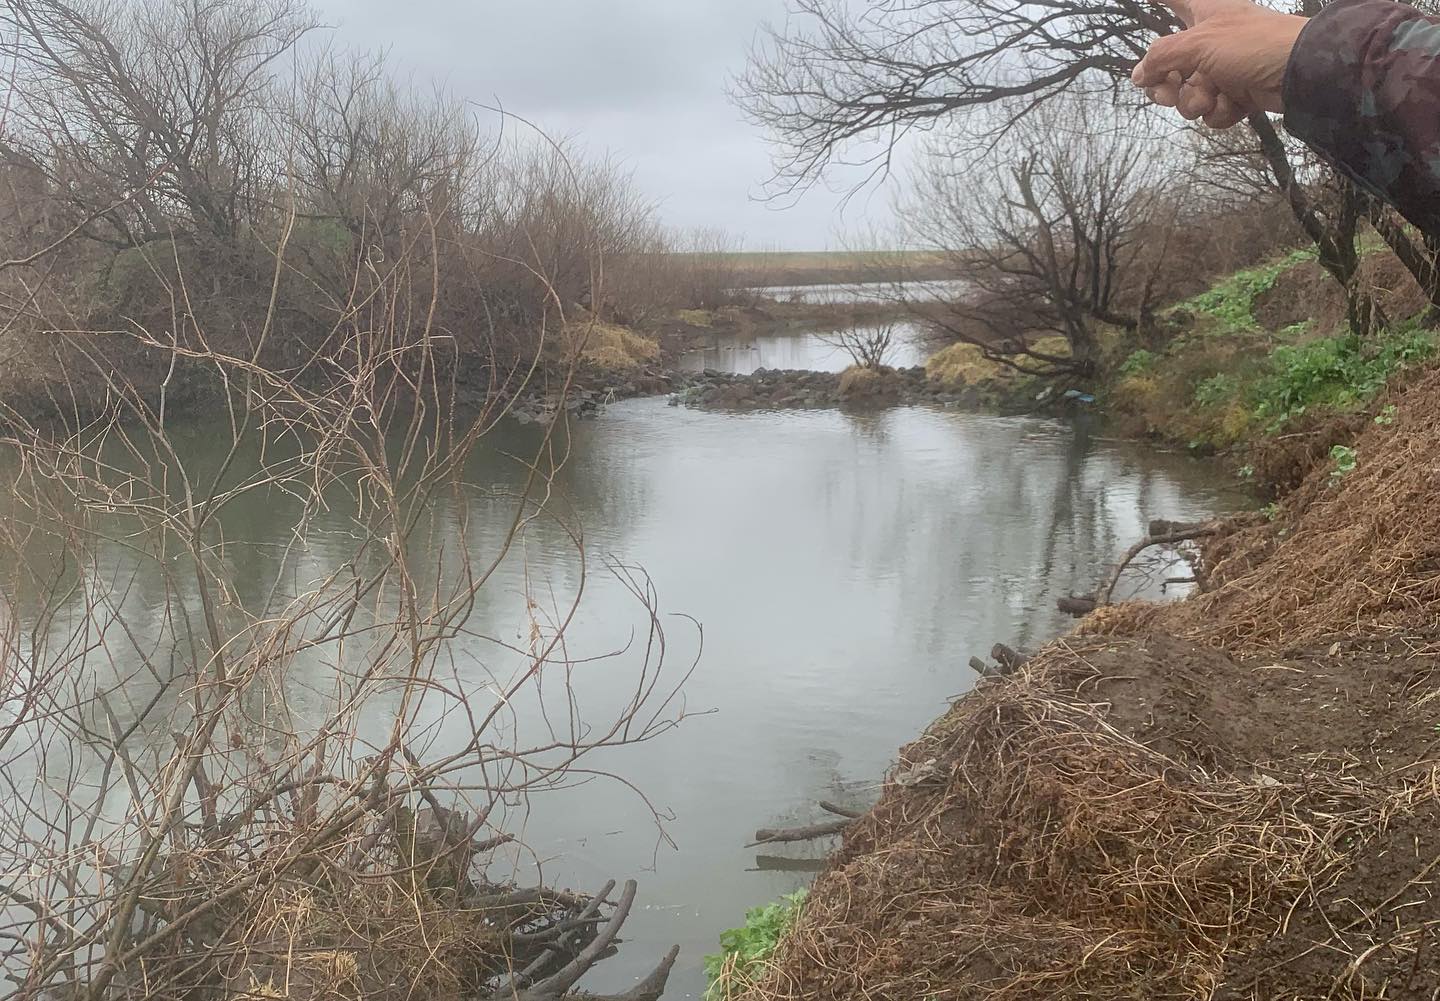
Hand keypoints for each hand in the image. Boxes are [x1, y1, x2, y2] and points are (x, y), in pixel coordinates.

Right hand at [1133, 0, 1308, 127]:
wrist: (1299, 72)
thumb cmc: (1254, 43)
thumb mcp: (1199, 43)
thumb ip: (1160, 57)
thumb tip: (1139, 74)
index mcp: (1204, 15)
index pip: (1174, 0)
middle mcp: (1210, 41)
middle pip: (1168, 66)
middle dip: (1165, 86)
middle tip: (1168, 94)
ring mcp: (1223, 69)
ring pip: (1188, 94)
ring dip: (1195, 102)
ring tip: (1213, 96)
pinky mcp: (1237, 94)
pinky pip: (1212, 110)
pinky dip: (1219, 111)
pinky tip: (1233, 104)